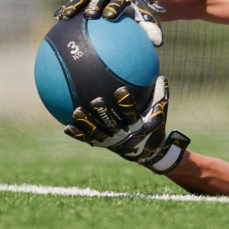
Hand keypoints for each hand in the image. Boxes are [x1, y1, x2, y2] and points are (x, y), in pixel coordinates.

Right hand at [54, 0, 164, 45]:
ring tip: (64, 16)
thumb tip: (158, 43)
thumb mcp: (149, 20)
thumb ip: (151, 29)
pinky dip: (68, 8)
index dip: (115, 7)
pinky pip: (77, 3)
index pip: (120, 1)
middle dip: (95, 5)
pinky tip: (56, 18)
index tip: (110, 16)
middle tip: (89, 15)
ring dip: (75, 6)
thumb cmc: (142, 13)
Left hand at [64, 76, 189, 173]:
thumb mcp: (160, 112)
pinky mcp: (102, 145)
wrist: (148, 153)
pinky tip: (66, 127)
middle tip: (96, 101)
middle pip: (111, 124)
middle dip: (103, 114)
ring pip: (96, 132)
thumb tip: (162, 76)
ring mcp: (111, 141)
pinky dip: (77, 134)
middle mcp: (123, 135)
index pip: (131, 114)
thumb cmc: (154, 126)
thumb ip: (160, 95)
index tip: (120, 91)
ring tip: (76, 112)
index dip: (125, 104)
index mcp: (138, 126)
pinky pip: (87, 139)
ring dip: (86, 123)